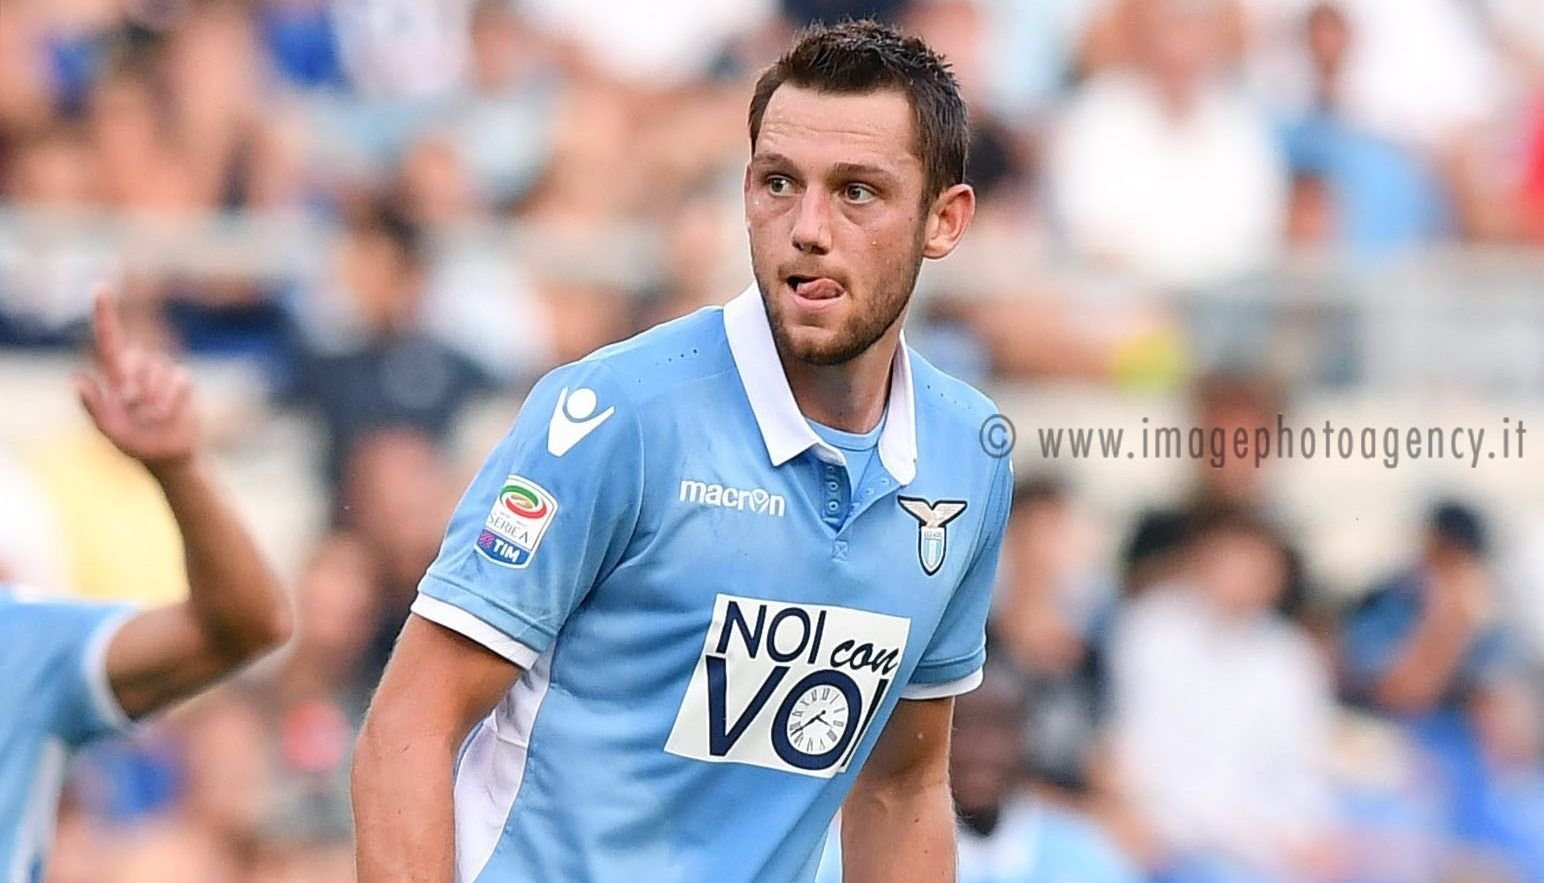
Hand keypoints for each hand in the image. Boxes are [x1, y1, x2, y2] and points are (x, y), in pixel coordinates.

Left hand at [76, 287, 198, 470]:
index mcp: (114, 377)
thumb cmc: (135, 444)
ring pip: (160, 369)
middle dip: (138, 384)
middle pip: (138, 358)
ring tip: (155, 417)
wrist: (169, 455)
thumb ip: (93, 408)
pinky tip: (172, 415)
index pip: (108, 340)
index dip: (105, 314)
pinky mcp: (182, 382)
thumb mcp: (110, 432)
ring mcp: (161, 374)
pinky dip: (175, 400)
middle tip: (136, 410)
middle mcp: (137, 370)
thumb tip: (77, 379)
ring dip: (158, 398)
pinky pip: (181, 380)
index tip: (101, 288)